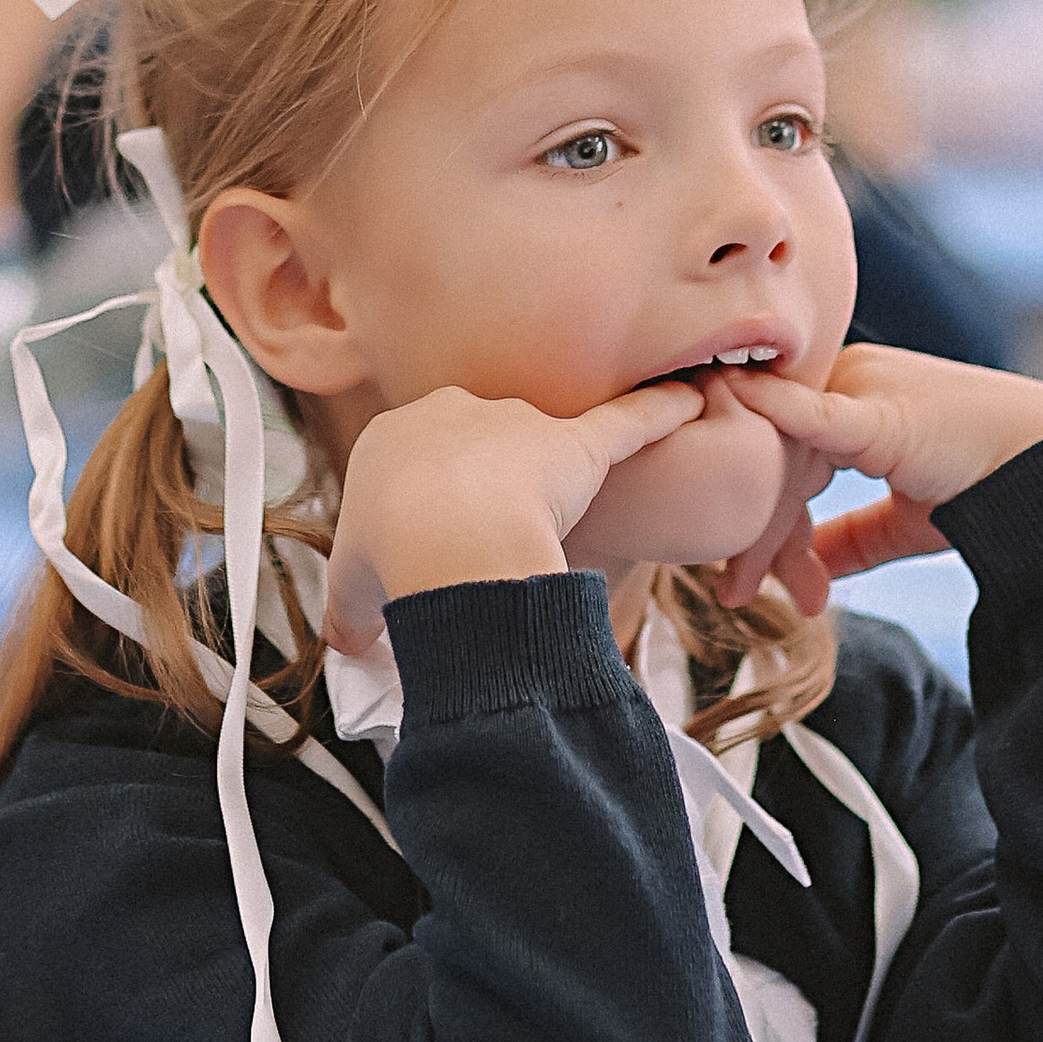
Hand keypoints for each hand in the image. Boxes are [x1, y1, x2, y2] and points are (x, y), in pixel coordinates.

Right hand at [329, 381, 704, 639]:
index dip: (424, 511)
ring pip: (543, 440)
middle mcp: (452, 413)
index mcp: (392, 438)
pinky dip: (660, 411)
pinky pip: (627, 421)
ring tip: (559, 507)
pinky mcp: (575, 443)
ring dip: (553, 474)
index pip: (416, 464)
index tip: (429, 548)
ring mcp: (518, 422)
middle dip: (483, 487)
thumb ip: (352, 615)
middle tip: (484, 539)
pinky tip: (691, 398)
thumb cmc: (392, 564)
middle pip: (476, 446)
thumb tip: (350, 643)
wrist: (447, 543)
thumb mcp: (351, 597)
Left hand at [724, 345, 1042, 597]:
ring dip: (766, 528)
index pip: (785, 451)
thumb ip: (851, 538)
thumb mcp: (904, 520)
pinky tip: (734, 415)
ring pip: (784, 452)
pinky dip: (771, 415)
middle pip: (775, 452)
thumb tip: (808, 567)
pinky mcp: (875, 408)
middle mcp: (849, 379)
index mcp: (853, 395)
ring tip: (750, 589)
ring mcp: (860, 386)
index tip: (750, 582)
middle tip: (734, 593)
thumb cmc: (988, 488)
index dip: (768, 519)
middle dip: (756, 529)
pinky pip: (810, 416)